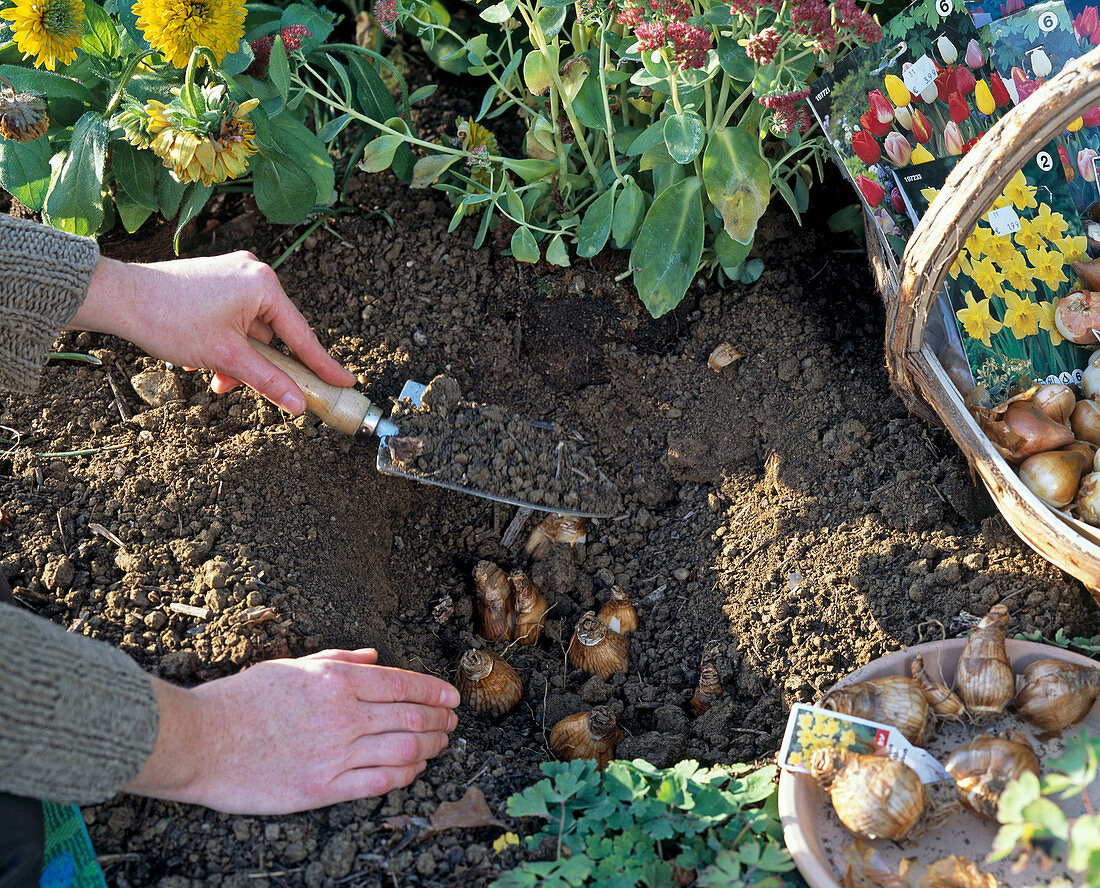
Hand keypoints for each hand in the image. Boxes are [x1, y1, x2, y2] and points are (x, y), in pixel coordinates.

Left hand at [69, 252, 355, 413]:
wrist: (120, 298)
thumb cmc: (170, 320)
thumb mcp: (226, 358)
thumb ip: (268, 381)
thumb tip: (298, 405)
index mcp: (264, 285)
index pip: (301, 336)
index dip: (322, 365)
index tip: (345, 382)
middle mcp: (254, 273)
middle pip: (275, 335)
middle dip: (258, 366)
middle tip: (241, 387)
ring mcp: (234, 275)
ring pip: (252, 331)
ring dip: (238, 359)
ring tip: (213, 376)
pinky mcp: (217, 281)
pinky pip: (235, 320)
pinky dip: (226, 343)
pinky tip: (203, 357)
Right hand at [123, 649, 459, 814]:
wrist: (199, 741)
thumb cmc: (240, 700)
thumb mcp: (291, 665)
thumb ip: (338, 660)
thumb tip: (375, 657)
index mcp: (336, 680)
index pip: (402, 683)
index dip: (434, 690)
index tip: (451, 696)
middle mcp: (344, 715)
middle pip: (412, 717)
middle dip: (440, 719)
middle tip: (453, 720)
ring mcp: (336, 754)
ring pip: (405, 749)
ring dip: (431, 746)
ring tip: (441, 743)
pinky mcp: (323, 788)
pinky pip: (380, 782)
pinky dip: (406, 774)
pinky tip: (415, 768)